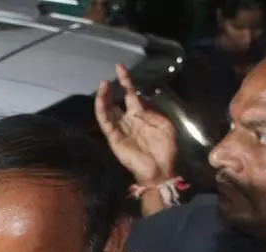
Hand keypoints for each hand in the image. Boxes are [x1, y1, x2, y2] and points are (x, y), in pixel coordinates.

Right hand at [95, 64, 178, 185]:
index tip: (119, 67)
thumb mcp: (164, 124)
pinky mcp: (114, 138)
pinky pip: (105, 122)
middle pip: (115, 101)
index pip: (130, 93)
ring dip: (103, 98)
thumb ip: (152, 110)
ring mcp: (119, 129)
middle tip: (107, 77)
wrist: (160, 169)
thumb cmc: (165, 148)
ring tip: (102, 85)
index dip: (125, 80)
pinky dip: (101, 110)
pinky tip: (100, 100)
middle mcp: (127, 120)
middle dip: (110, 89)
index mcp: (140, 115)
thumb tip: (140, 99)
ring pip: (107, 110)